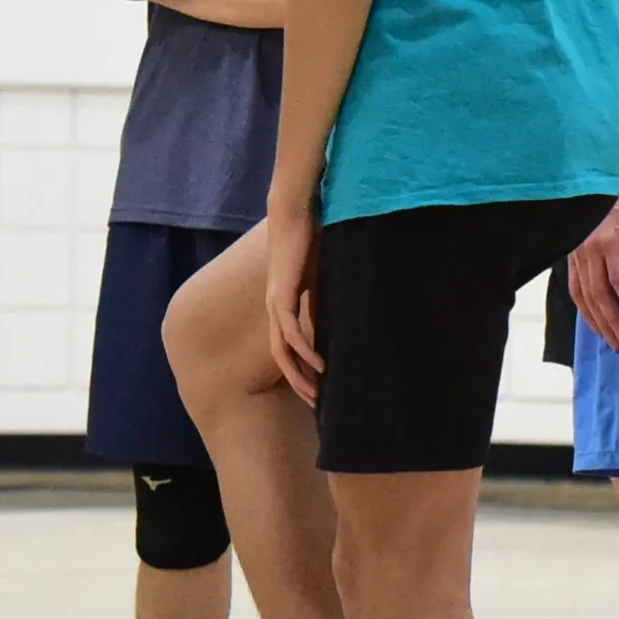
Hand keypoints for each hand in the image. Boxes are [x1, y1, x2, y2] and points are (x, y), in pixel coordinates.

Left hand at [267, 215, 325, 399]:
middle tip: (316, 404)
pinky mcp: (282, 296)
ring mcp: (276, 304)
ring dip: (298, 375)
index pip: (288, 348)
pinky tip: (318, 366)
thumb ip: (325, 298)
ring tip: (316, 394)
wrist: (294, 214)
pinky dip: (303, 352)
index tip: (318, 388)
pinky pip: (290, 333)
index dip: (300, 370)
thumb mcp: (321, 277)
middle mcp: (275, 309)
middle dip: (298, 383)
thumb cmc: (309, 240)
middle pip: (282, 358)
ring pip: (283, 352)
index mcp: (283, 306)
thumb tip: (342, 316)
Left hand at [564, 183, 618, 349]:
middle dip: (602, 325)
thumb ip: (598, 248)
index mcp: (576, 250)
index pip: (578, 293)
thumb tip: (609, 273)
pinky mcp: (612, 242)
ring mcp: (594, 248)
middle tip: (617, 345)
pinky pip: (618, 279)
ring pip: (600, 294)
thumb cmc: (614, 194)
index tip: (601, 333)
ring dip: (613, 319)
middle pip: (588, 299)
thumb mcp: (600, 225)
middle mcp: (580, 252)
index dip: (589, 316)